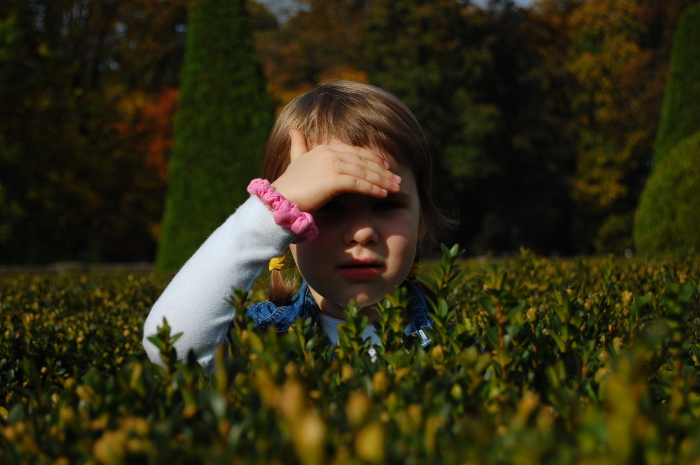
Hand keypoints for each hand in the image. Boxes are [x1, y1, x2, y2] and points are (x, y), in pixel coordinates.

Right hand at [271, 129, 400, 211]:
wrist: (279, 199)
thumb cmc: (289, 184)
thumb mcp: (295, 160)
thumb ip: (298, 145)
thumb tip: (294, 130)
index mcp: (324, 148)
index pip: (355, 151)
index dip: (373, 159)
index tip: (386, 166)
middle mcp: (329, 152)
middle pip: (364, 161)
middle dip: (383, 170)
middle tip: (398, 179)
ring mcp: (331, 165)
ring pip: (364, 172)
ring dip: (383, 180)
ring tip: (396, 188)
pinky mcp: (333, 179)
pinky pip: (359, 184)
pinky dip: (373, 188)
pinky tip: (383, 194)